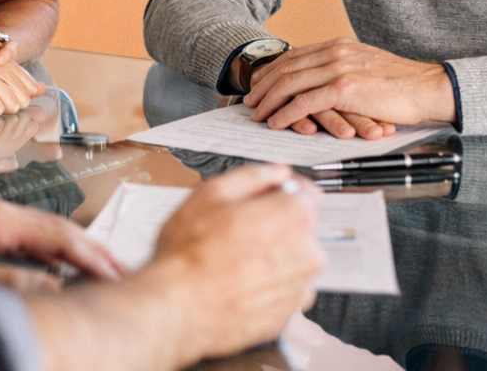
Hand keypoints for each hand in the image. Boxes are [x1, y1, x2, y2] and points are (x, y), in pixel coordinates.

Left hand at [0, 193, 121, 290]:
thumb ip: (8, 283)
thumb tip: (52, 287)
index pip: (58, 234)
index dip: (91, 255)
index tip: (116, 272)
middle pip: (54, 229)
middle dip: (89, 250)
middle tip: (119, 272)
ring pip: (39, 233)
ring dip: (69, 253)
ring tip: (95, 272)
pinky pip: (21, 239)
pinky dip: (45, 253)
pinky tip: (51, 270)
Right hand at [142, 164, 322, 353]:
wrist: (178, 308)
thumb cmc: (188, 255)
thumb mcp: (210, 194)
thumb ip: (251, 177)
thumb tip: (274, 172)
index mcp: (292, 217)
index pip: (308, 193)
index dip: (285, 190)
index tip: (270, 194)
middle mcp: (305, 253)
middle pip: (300, 228)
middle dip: (275, 224)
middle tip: (239, 229)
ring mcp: (299, 287)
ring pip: (292, 260)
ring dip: (272, 255)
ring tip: (234, 259)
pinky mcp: (287, 314)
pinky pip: (284, 290)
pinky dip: (267, 284)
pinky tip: (238, 281)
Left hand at [244, 37, 454, 137]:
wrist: (428, 87)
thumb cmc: (401, 84)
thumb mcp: (366, 67)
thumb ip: (343, 69)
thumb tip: (323, 82)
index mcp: (339, 45)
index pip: (294, 55)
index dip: (272, 70)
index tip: (259, 83)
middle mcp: (335, 52)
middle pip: (286, 67)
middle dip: (263, 85)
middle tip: (249, 102)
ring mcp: (338, 68)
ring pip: (290, 83)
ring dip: (269, 100)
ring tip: (257, 114)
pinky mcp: (344, 89)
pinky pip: (305, 102)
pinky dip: (286, 113)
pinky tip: (277, 122)